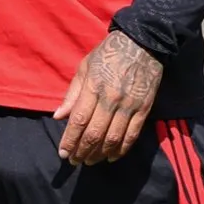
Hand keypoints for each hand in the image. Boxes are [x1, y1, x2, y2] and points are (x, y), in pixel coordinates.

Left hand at [54, 29, 162, 166]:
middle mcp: (111, 98)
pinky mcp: (144, 108)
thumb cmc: (107, 54)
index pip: (79, 121)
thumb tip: (59, 117)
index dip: (70, 140)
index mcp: (93, 87)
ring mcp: (129, 105)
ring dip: (100, 154)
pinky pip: (132, 135)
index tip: (63, 153)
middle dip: (82, 151)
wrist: (142, 43)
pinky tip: (112, 156)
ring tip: (90, 161)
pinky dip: (121, 149)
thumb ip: (72, 94)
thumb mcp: (84, 67)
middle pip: (95, 134)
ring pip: (113, 138)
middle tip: (75, 161)